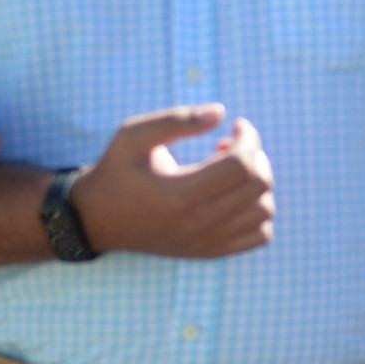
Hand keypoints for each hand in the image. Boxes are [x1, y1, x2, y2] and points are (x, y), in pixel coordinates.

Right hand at [68, 105, 274, 258]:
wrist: (99, 219)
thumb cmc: (117, 171)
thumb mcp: (134, 134)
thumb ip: (177, 119)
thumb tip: (221, 112)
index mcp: (180, 193)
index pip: (242, 166)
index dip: (249, 138)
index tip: (237, 125)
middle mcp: (198, 223)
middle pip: (259, 187)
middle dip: (256, 156)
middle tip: (231, 145)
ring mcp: (207, 242)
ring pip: (265, 212)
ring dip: (258, 184)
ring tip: (230, 170)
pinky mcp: (211, 251)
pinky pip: (260, 236)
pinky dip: (258, 211)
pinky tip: (234, 195)